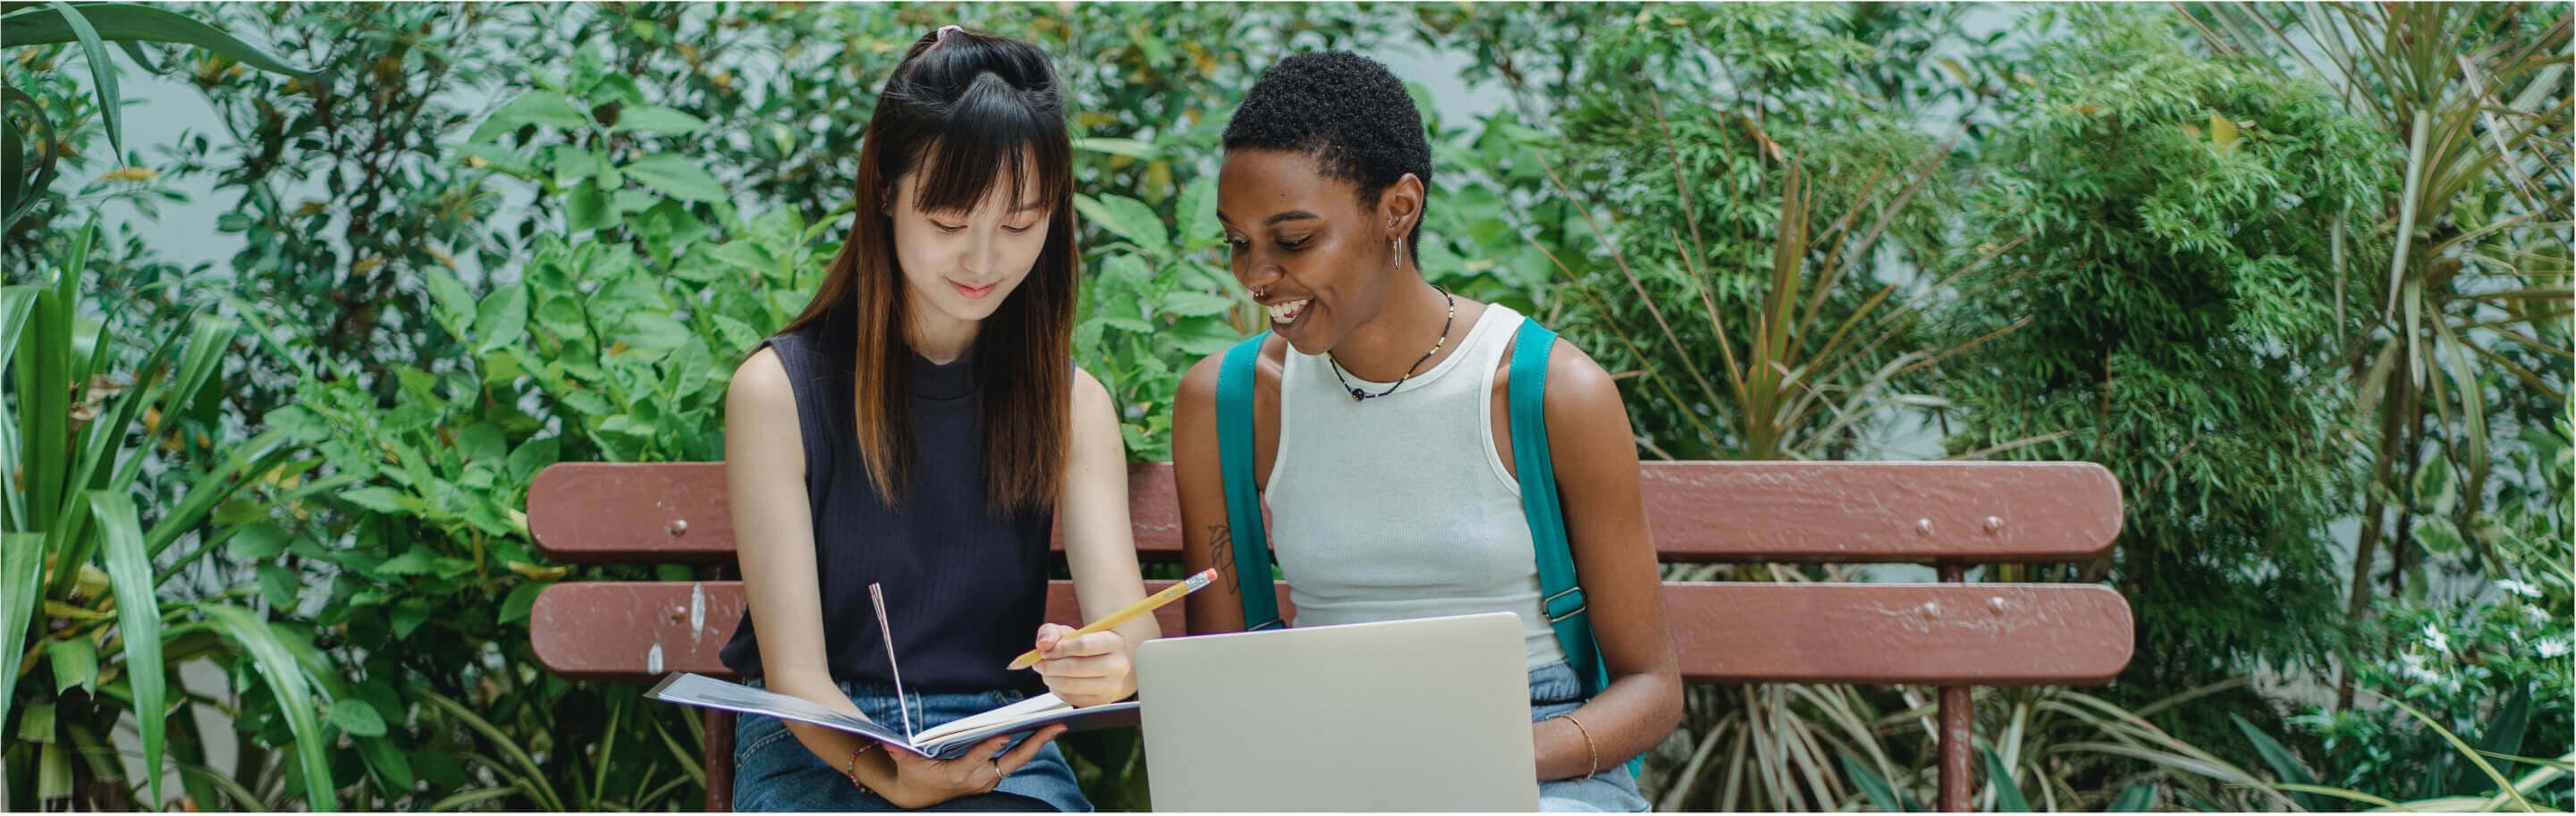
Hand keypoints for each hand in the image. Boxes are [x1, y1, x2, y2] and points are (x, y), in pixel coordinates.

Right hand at [877, 728, 1065, 808]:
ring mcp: (989, 778)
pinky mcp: (992, 776)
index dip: (990, 747)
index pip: (977, 758)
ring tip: (1057, 724)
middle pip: (1013, 760)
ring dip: (1037, 742)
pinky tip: (1042, 731)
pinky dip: (1028, 746)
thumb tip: (888, 741)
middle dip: (1036, 743)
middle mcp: (980, 777)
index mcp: (959, 774)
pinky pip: (1013, 760)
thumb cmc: (913, 779)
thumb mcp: (906, 766)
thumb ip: (900, 753)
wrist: (919, 799)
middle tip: (1055, 726)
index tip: (1003, 734)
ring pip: (1017, 759)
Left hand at [1028, 623, 1135, 706]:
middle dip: (1050, 665)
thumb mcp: (1069, 632)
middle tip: (1040, 663)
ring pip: (1071, 685)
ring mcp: (1112, 686)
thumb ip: (1051, 632)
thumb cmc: (1086, 648)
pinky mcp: (1101, 702)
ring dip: (1051, 678)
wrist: (1104, 667)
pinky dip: (1057, 690)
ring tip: (1046, 672)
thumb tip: (1043, 644)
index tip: (1045, 651)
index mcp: (1114, 642)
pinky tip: (1057, 681)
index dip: (1059, 649)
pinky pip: (1071, 698)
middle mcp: (1118, 665)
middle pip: (1076, 667)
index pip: (1084, 645)